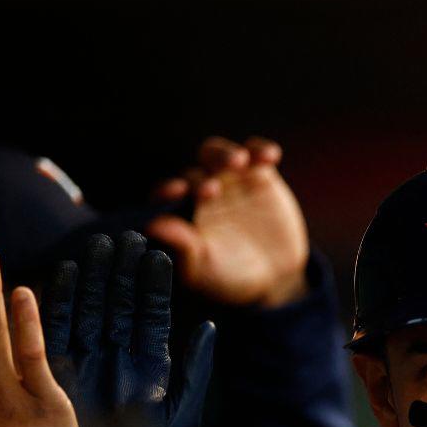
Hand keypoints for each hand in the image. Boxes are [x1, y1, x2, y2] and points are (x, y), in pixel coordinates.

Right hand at [43, 232, 215, 426]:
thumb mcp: (181, 412)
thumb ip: (196, 369)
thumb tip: (209, 326)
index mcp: (150, 363)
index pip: (153, 314)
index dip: (154, 285)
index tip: (158, 254)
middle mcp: (118, 355)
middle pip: (120, 303)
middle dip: (123, 271)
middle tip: (126, 236)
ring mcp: (88, 358)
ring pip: (91, 307)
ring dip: (95, 276)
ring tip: (99, 244)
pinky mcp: (57, 367)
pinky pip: (57, 327)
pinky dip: (59, 301)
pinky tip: (63, 272)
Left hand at [146, 136, 309, 308]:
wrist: (274, 276)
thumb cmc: (231, 276)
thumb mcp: (206, 268)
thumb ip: (182, 246)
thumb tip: (152, 226)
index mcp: (181, 213)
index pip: (167, 194)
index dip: (169, 190)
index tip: (177, 192)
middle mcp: (200, 192)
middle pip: (195, 171)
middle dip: (203, 176)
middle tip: (213, 190)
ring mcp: (230, 180)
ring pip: (219, 154)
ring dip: (225, 154)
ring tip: (239, 161)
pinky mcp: (259, 175)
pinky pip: (256, 155)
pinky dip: (261, 150)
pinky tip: (269, 156)